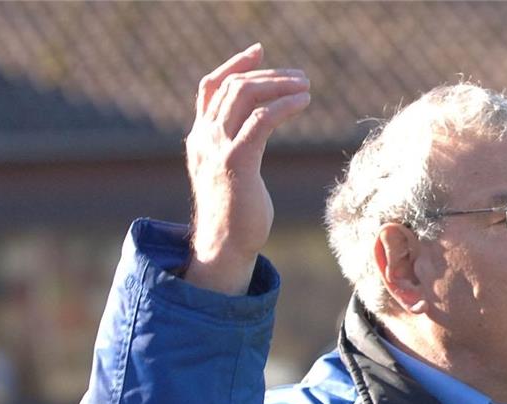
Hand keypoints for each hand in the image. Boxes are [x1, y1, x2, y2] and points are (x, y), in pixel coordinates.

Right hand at [184, 44, 310, 293]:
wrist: (224, 247)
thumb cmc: (235, 216)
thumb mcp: (231, 173)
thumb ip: (236, 148)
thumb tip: (256, 133)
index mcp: (201, 139)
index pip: (211, 88)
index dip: (234, 66)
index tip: (259, 53)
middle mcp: (204, 138)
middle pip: (232, 87)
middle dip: (268, 75)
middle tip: (300, 76)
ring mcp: (217, 149)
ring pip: (245, 96)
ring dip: (279, 85)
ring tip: (306, 87)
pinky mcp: (236, 162)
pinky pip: (262, 120)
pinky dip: (284, 106)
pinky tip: (303, 102)